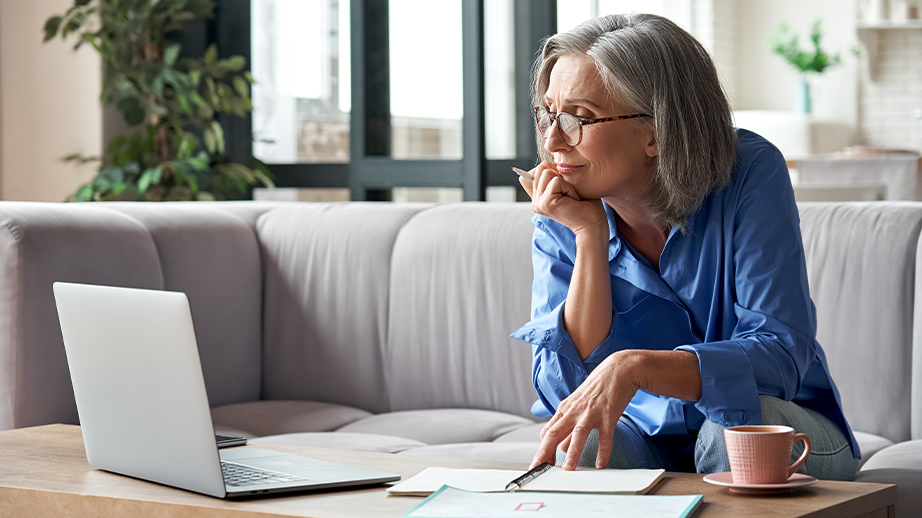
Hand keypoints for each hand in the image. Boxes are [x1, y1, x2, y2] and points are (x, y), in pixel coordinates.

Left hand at [530, 351, 640, 469]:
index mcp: (565, 409)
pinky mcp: (608, 414)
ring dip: (572, 452)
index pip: (547, 432)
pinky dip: (603, 450)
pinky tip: (601, 464)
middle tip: (539, 469)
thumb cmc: (597, 389)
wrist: (618, 370)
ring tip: (568, 468)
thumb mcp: (578, 407)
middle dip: (545, 452)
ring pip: (577, 433)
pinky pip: (605, 435)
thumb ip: (568, 428)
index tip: (539, 465)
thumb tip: (561, 448)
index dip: (542, 450)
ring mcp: (591, 412)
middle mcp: (574, 411)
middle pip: (554, 433)